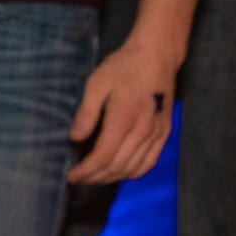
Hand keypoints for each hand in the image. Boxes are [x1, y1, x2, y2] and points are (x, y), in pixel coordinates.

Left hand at [67, 38, 178, 183]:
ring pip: (133, 168)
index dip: (86, 171)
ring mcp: (156, 135)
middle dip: (95, 177)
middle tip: (79, 178)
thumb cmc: (123, 67)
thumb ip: (86, 113)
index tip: (71, 175)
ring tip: (94, 177)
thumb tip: (74, 138)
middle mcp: (142, 132)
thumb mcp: (96, 83)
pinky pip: (149, 162)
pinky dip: (133, 172)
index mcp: (123, 120)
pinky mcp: (164, 133)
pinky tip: (120, 172)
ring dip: (112, 178)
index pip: (103, 157)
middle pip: (117, 167)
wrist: (156, 57)